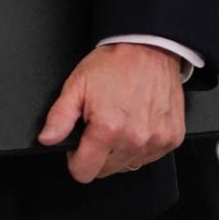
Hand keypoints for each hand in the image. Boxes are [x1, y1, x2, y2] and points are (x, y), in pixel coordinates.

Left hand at [36, 42, 184, 182]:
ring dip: (121, 150)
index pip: (84, 172)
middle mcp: (134, 140)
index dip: (76, 159)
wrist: (149, 47)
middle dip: (98, 154)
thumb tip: (47, 138)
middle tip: (100, 125)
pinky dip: (141, 145)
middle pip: (105, 171)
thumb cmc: (115, 63)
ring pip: (128, 165)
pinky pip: (150, 156)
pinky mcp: (171, 138)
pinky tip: (137, 122)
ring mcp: (156, 141)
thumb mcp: (77, 84)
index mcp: (107, 129)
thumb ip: (59, 116)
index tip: (79, 146)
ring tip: (120, 120)